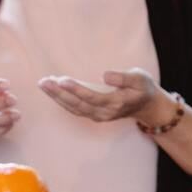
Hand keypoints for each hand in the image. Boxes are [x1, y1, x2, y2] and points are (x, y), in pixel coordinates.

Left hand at [38, 68, 163, 122]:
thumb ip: (124, 78)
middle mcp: (106, 112)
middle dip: (60, 94)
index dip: (77, 89)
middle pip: (80, 104)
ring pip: (75, 108)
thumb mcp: (140, 78)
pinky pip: (76, 109)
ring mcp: (100, 116)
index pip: (93, 97)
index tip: (62, 80)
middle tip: (44, 81)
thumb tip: (105, 75)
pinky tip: (52, 91)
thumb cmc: (143, 88)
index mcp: (117, 103)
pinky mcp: (95, 115)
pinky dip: (62, 101)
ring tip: (43, 84)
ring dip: (57, 98)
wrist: (147, 106)